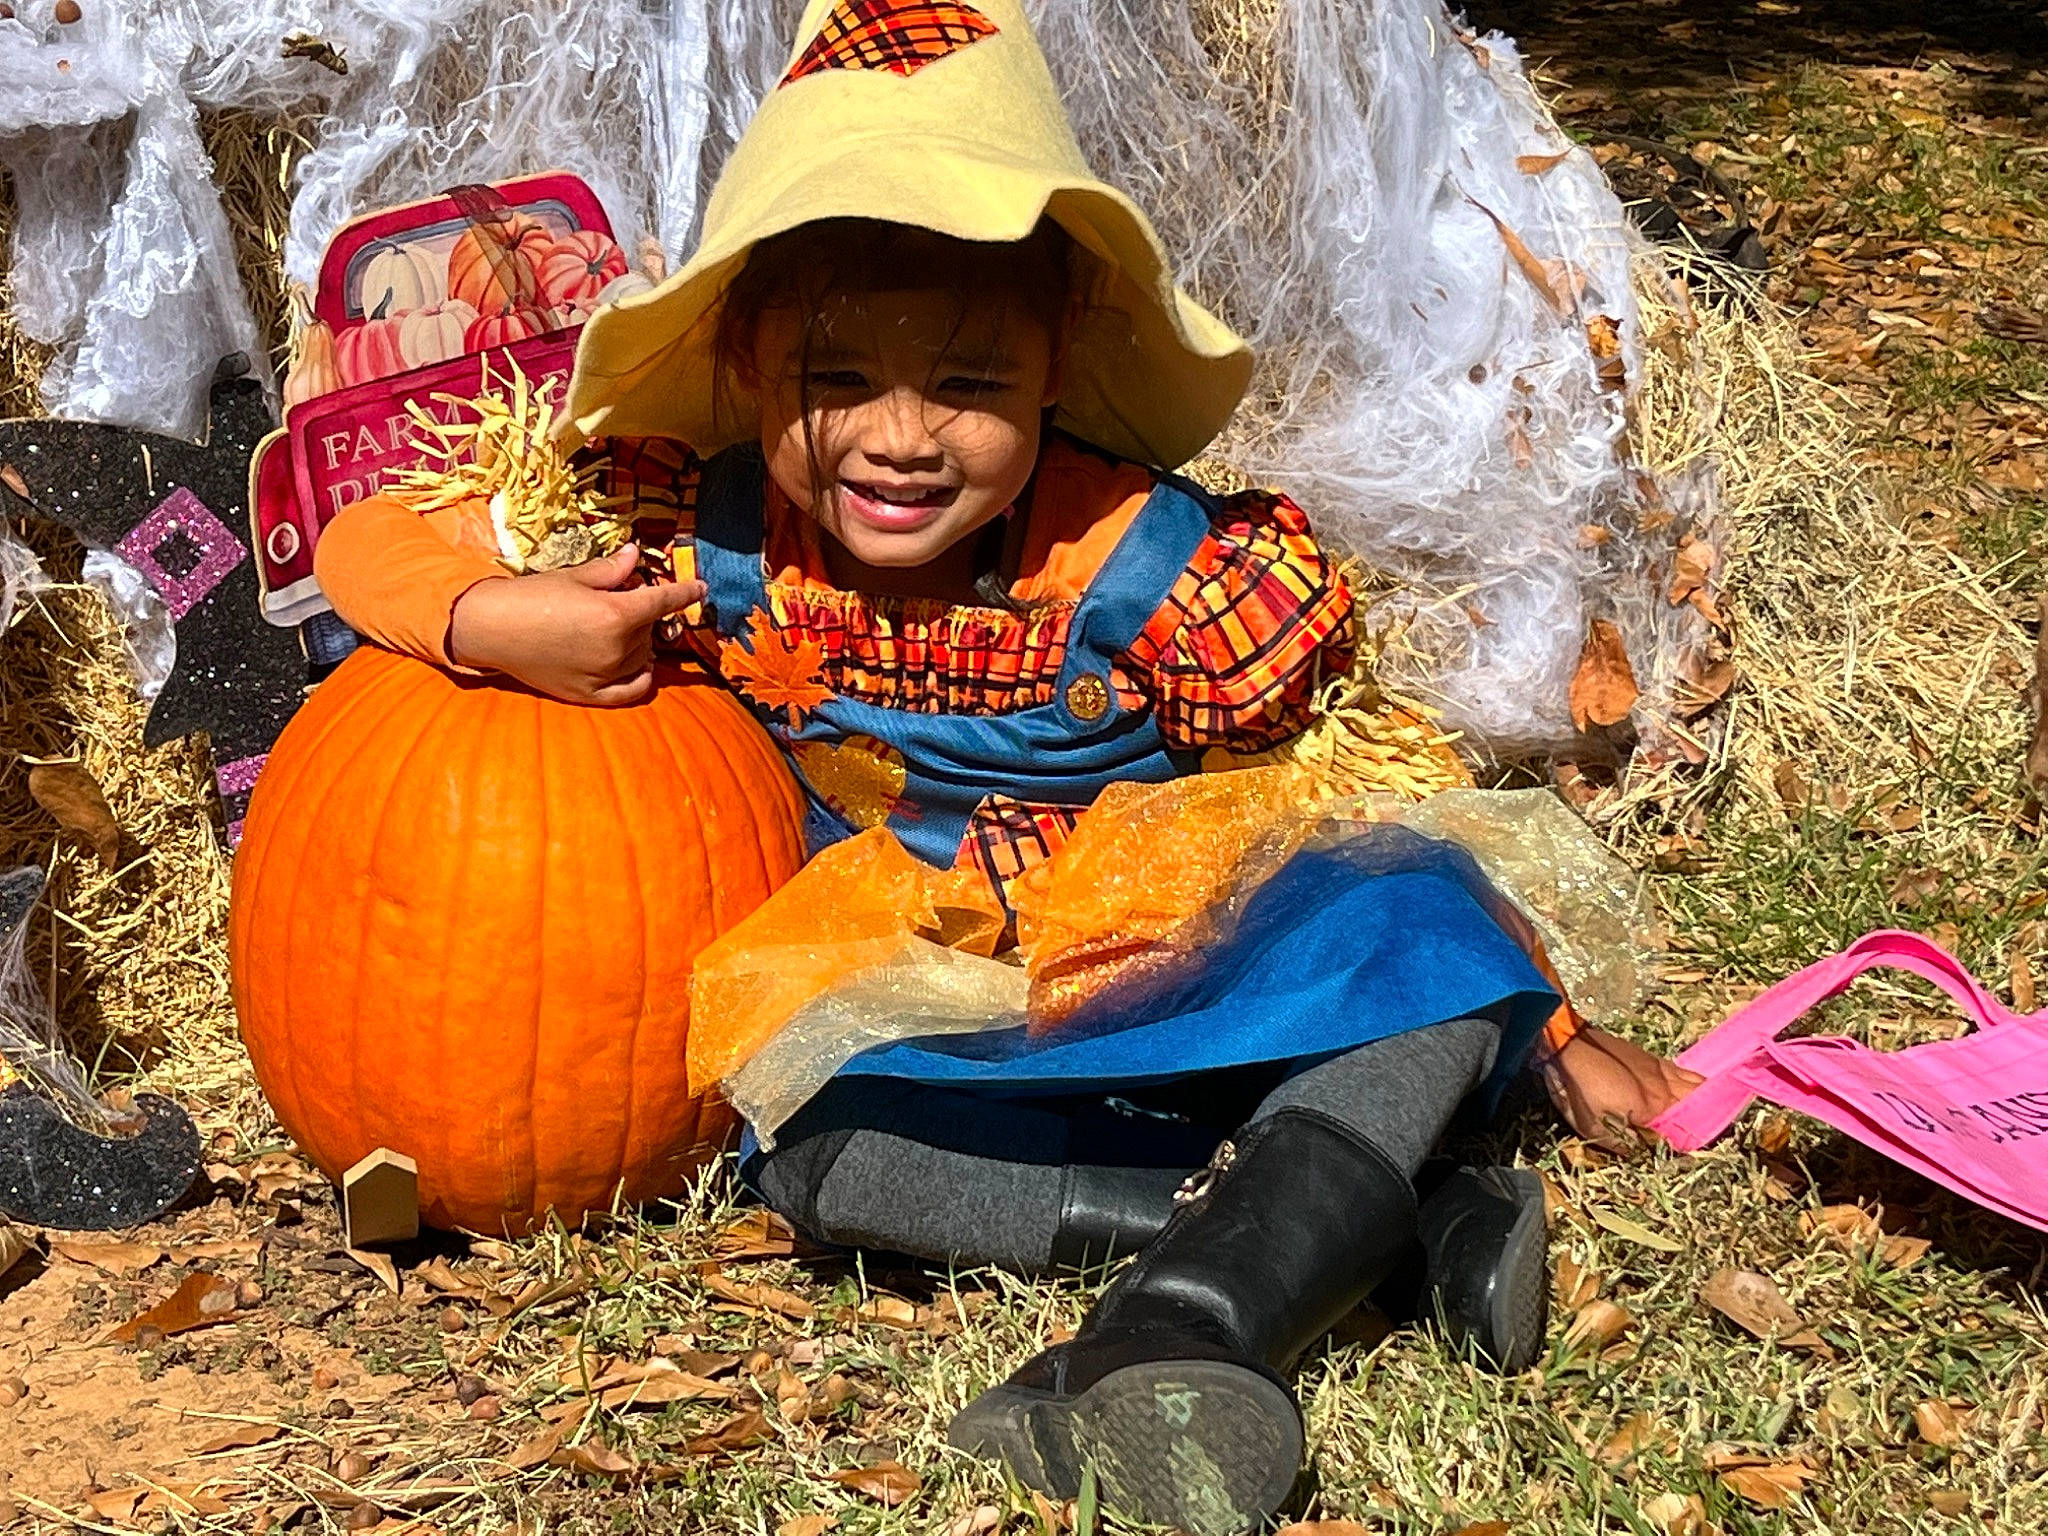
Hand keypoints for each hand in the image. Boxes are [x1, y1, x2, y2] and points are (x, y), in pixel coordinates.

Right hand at [447, 544, 704, 705]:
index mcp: (616, 615)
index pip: (664, 601)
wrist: (490, 628)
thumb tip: (637, 554)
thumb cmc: (530, 596)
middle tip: (617, 600)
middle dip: (641, 612)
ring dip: (638, 641)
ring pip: (643, 656)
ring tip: (610, 627)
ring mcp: (605, 675)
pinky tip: (639, 665)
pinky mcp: (589, 695)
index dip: (685, 593)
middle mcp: (616, 649)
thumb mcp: (575, 576)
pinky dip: (641, 677)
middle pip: (650, 628)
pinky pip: (632, 690)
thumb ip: (613, 570)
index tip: (700, 588)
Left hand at [1538, 1024, 1703, 1152]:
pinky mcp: (1648, 1057)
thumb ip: (1627, 1144)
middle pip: (1700, 1102)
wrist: (1566, 1044)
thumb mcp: (1596, 1128)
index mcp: (1656, 1107)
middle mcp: (1665, 1086)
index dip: (1701, 1139)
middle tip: (1715, 1131)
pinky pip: (1680, 1071)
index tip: (1705, 1149)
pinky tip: (1686, 1087)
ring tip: (1709, 1111)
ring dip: (1704, 1097)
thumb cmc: (1578, 1088)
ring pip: (1695, 1083)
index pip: (1691, 1127)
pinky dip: (1691, 1081)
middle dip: (1710, 1117)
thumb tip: (1650, 1154)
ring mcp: (1659, 1068)